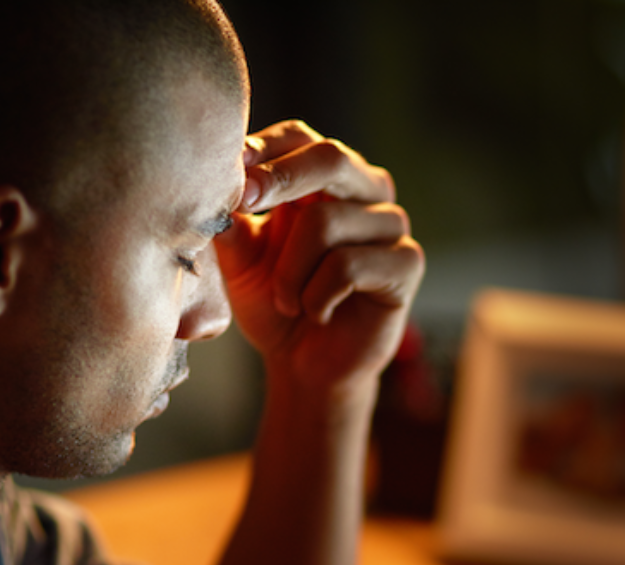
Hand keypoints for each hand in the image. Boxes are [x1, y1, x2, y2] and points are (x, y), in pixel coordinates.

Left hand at [214, 121, 423, 391]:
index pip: (302, 137)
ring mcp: (391, 226)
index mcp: (326, 179)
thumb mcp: (241, 260)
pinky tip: (317, 313)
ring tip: (286, 302)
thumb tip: (217, 187)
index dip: (266, 149)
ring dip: (289, 272)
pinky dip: (316, 296)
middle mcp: (366, 192)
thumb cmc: (276, 305)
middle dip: (279, 179)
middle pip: (331, 157)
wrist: (305, 366)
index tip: (230, 171)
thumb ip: (232, 222)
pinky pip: (348, 266)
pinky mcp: (407, 264)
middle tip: (242, 203)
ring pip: (326, 222)